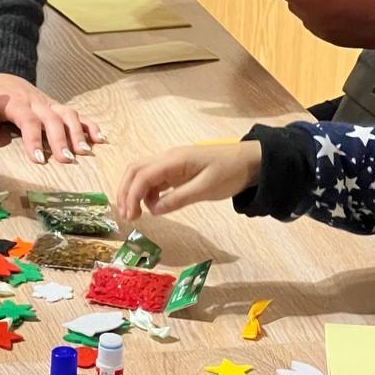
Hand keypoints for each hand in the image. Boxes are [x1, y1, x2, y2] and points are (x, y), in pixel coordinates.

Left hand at [0, 72, 103, 163]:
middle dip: (61, 139)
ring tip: (85, 151)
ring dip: (78, 132)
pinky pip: (75, 113)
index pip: (28, 121)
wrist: (0, 77)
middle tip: (67, 160)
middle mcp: (36, 102)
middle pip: (52, 119)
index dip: (34, 139)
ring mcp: (49, 103)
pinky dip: (89, 124)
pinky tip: (100, 138)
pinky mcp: (56, 106)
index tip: (38, 159)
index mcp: (16, 102)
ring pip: (68, 114)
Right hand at [116, 142, 261, 219]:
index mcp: (173, 160)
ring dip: (134, 191)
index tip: (130, 215)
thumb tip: (154, 210)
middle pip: (135, 170)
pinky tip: (152, 206)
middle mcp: (167, 158)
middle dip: (125, 191)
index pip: (143, 175)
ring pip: (141, 174)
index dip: (132, 195)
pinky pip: (154, 179)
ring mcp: (170, 163)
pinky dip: (147, 192)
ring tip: (135, 214)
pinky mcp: (175, 170)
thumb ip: (179, 198)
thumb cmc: (230, 173)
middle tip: (126, 215)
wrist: (249, 161)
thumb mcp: (206, 189)